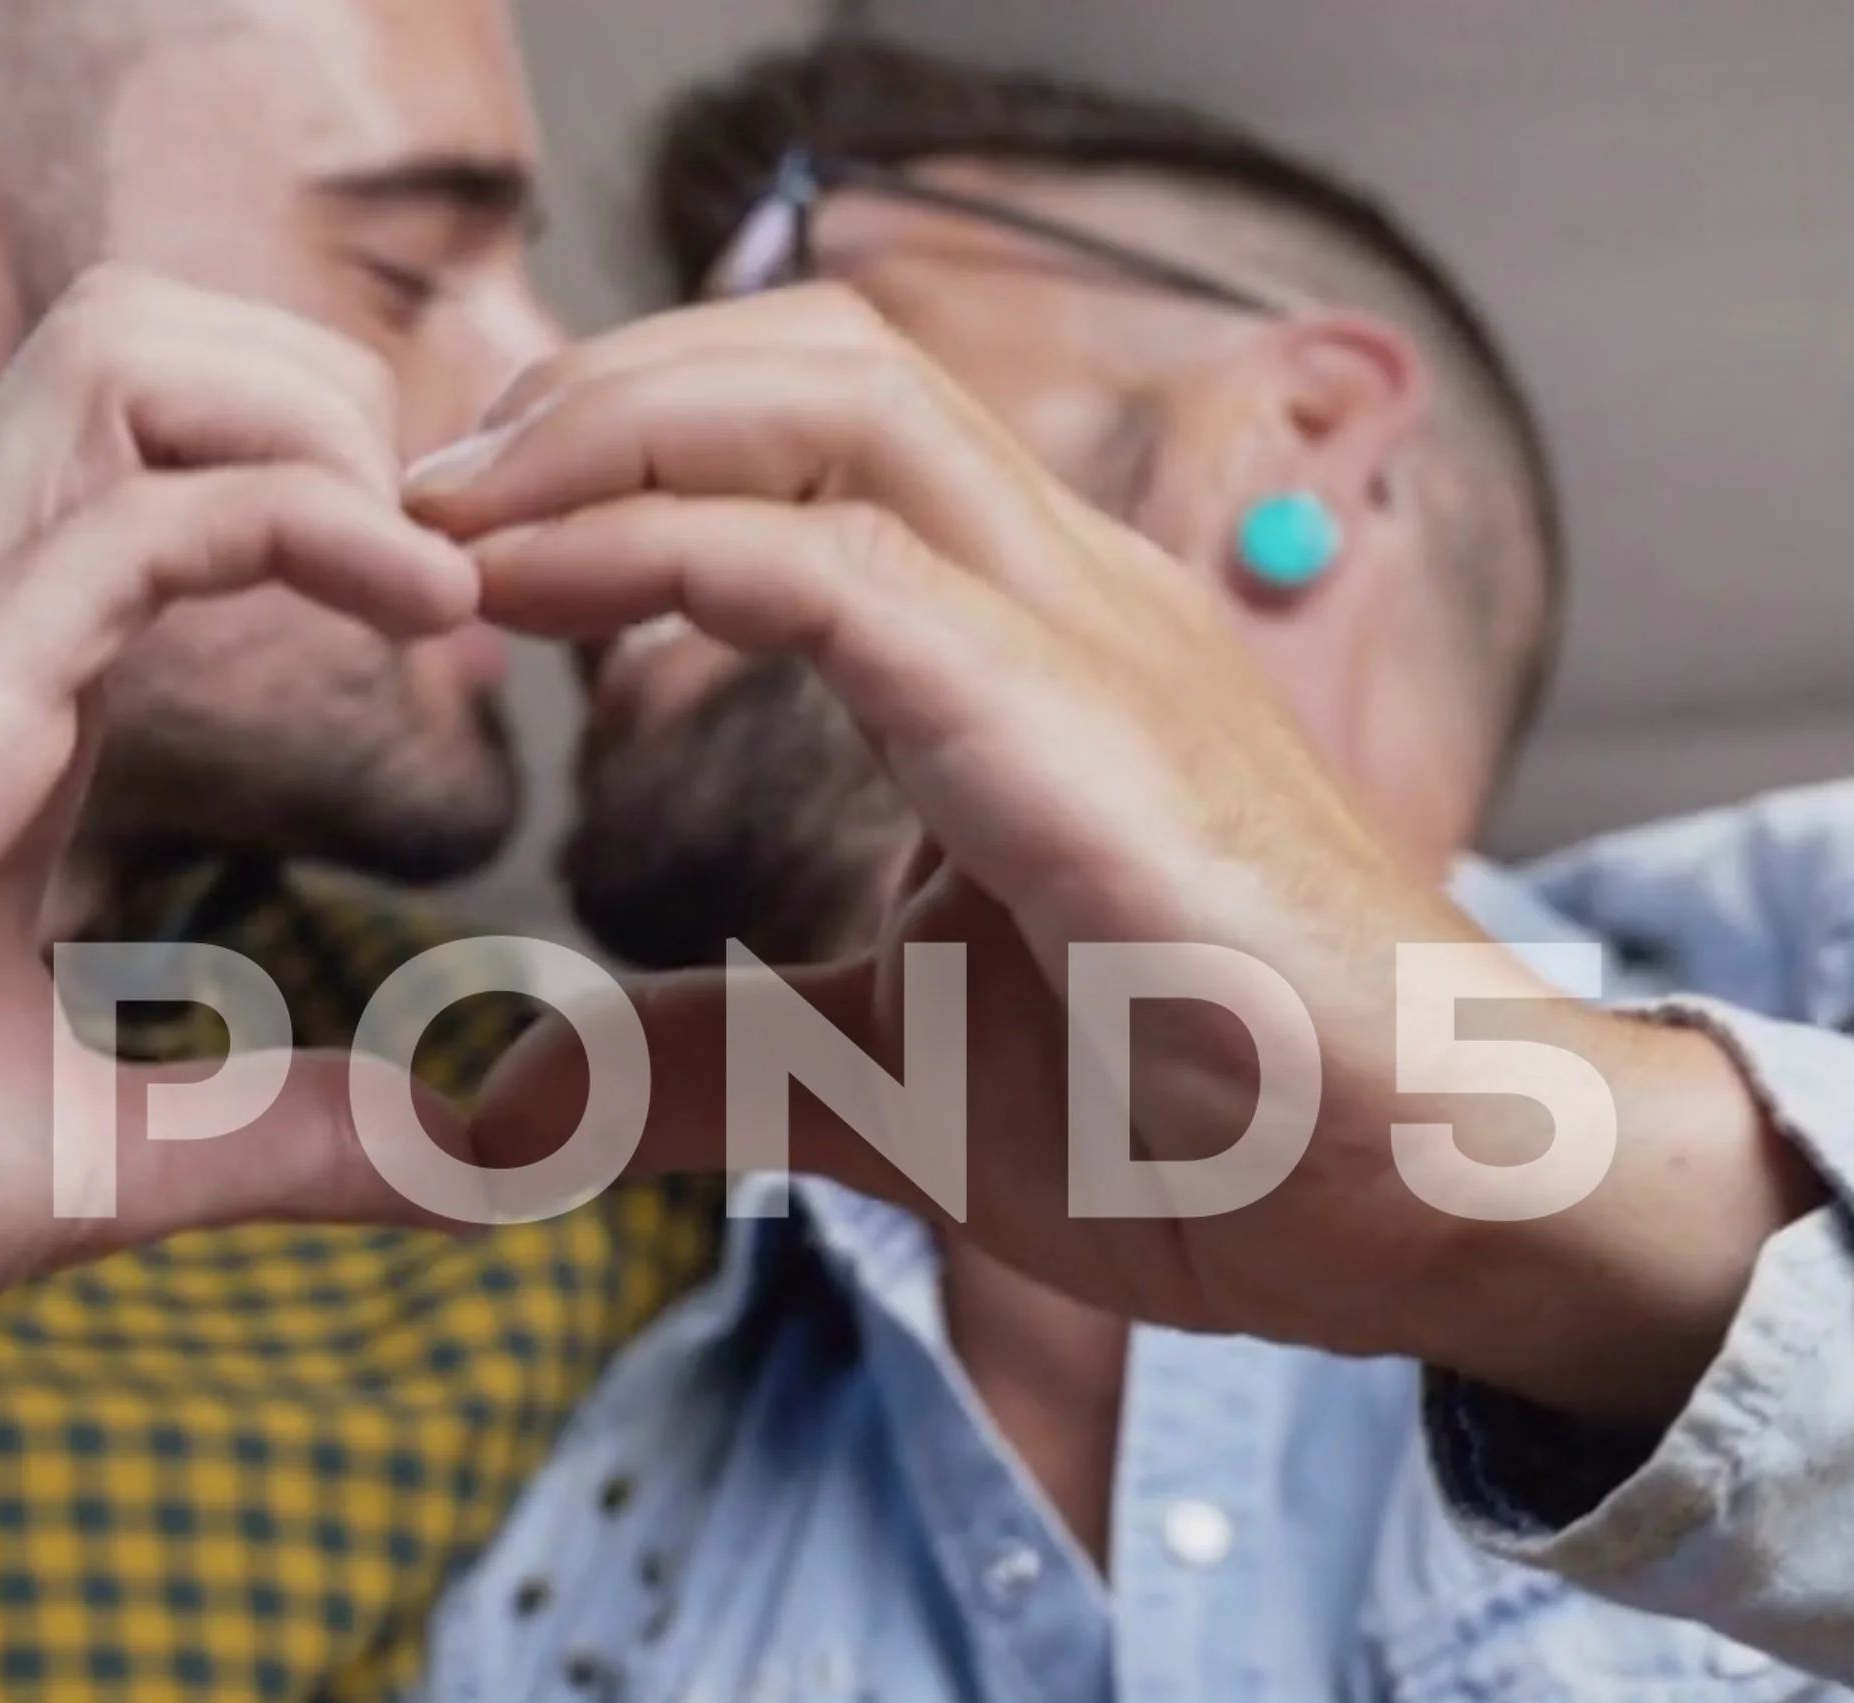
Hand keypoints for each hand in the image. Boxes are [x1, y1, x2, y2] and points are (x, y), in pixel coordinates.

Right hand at [0, 268, 481, 1448]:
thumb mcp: (111, 1154)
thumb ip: (297, 1131)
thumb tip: (486, 1158)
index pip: (161, 460)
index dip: (336, 484)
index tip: (470, 619)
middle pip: (140, 334)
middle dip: (328, 387)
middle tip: (456, 559)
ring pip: (115, 353)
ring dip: (309, 413)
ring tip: (436, 569)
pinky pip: (117, 522)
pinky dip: (297, 517)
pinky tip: (425, 608)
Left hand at [420, 291, 1810, 1424]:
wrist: (1431, 1192)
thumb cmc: (1205, 1119)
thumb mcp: (874, 1082)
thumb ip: (690, 1063)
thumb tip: (495, 1110)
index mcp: (1027, 644)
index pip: (816, 442)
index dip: (622, 450)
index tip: (452, 543)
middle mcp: (1063, 593)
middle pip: (815, 358)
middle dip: (597, 385)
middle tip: (422, 494)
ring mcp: (1087, 638)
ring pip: (831, 399)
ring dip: (609, 426)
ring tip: (449, 515)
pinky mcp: (1083, 731)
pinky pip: (841, 572)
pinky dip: (657, 548)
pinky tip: (526, 597)